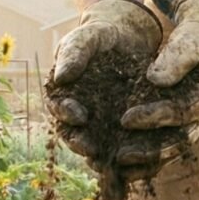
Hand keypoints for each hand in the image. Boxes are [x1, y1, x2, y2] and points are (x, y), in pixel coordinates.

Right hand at [46, 0, 161, 161]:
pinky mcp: (124, 130)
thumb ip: (73, 54)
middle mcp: (79, 117)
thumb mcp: (86, 38)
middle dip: (82, 144)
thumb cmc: (100, 36)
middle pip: (75, 137)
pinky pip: (123, 147)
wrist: (127, 36)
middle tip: (92, 149)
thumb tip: (61, 76)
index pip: (59, 111)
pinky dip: (129, 157)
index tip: (79, 116)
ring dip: (103, 158)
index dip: (66, 115)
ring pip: (98, 148)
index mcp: (64, 96)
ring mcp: (100, 125)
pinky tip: (139, 161)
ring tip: (112, 163)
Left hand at [116, 0, 198, 176]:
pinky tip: (127, 168)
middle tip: (120, 154)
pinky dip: (151, 161)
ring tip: (121, 166)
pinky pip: (171, 149)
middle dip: (150, 149)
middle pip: (180, 139)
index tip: (125, 119)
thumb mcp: (192, 37)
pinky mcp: (188, 127)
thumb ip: (176, 56)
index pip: (182, 110)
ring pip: (175, 149)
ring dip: (150, 161)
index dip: (154, 117)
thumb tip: (154, 79)